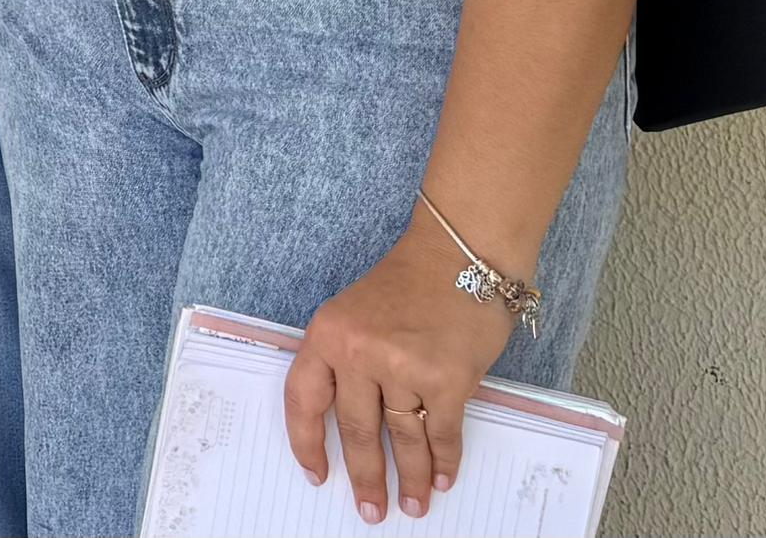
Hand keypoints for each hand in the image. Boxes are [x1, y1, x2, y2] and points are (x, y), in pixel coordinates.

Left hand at [285, 219, 518, 522]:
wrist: (460, 254)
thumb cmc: (409, 284)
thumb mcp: (355, 314)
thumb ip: (346, 361)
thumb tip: (352, 425)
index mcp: (327, 335)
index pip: (304, 400)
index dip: (307, 444)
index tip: (317, 475)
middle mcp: (359, 352)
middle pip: (356, 430)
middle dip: (365, 478)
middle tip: (371, 510)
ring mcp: (402, 366)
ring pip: (402, 438)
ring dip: (411, 479)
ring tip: (414, 505)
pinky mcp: (446, 379)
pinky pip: (440, 433)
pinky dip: (444, 461)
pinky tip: (444, 479)